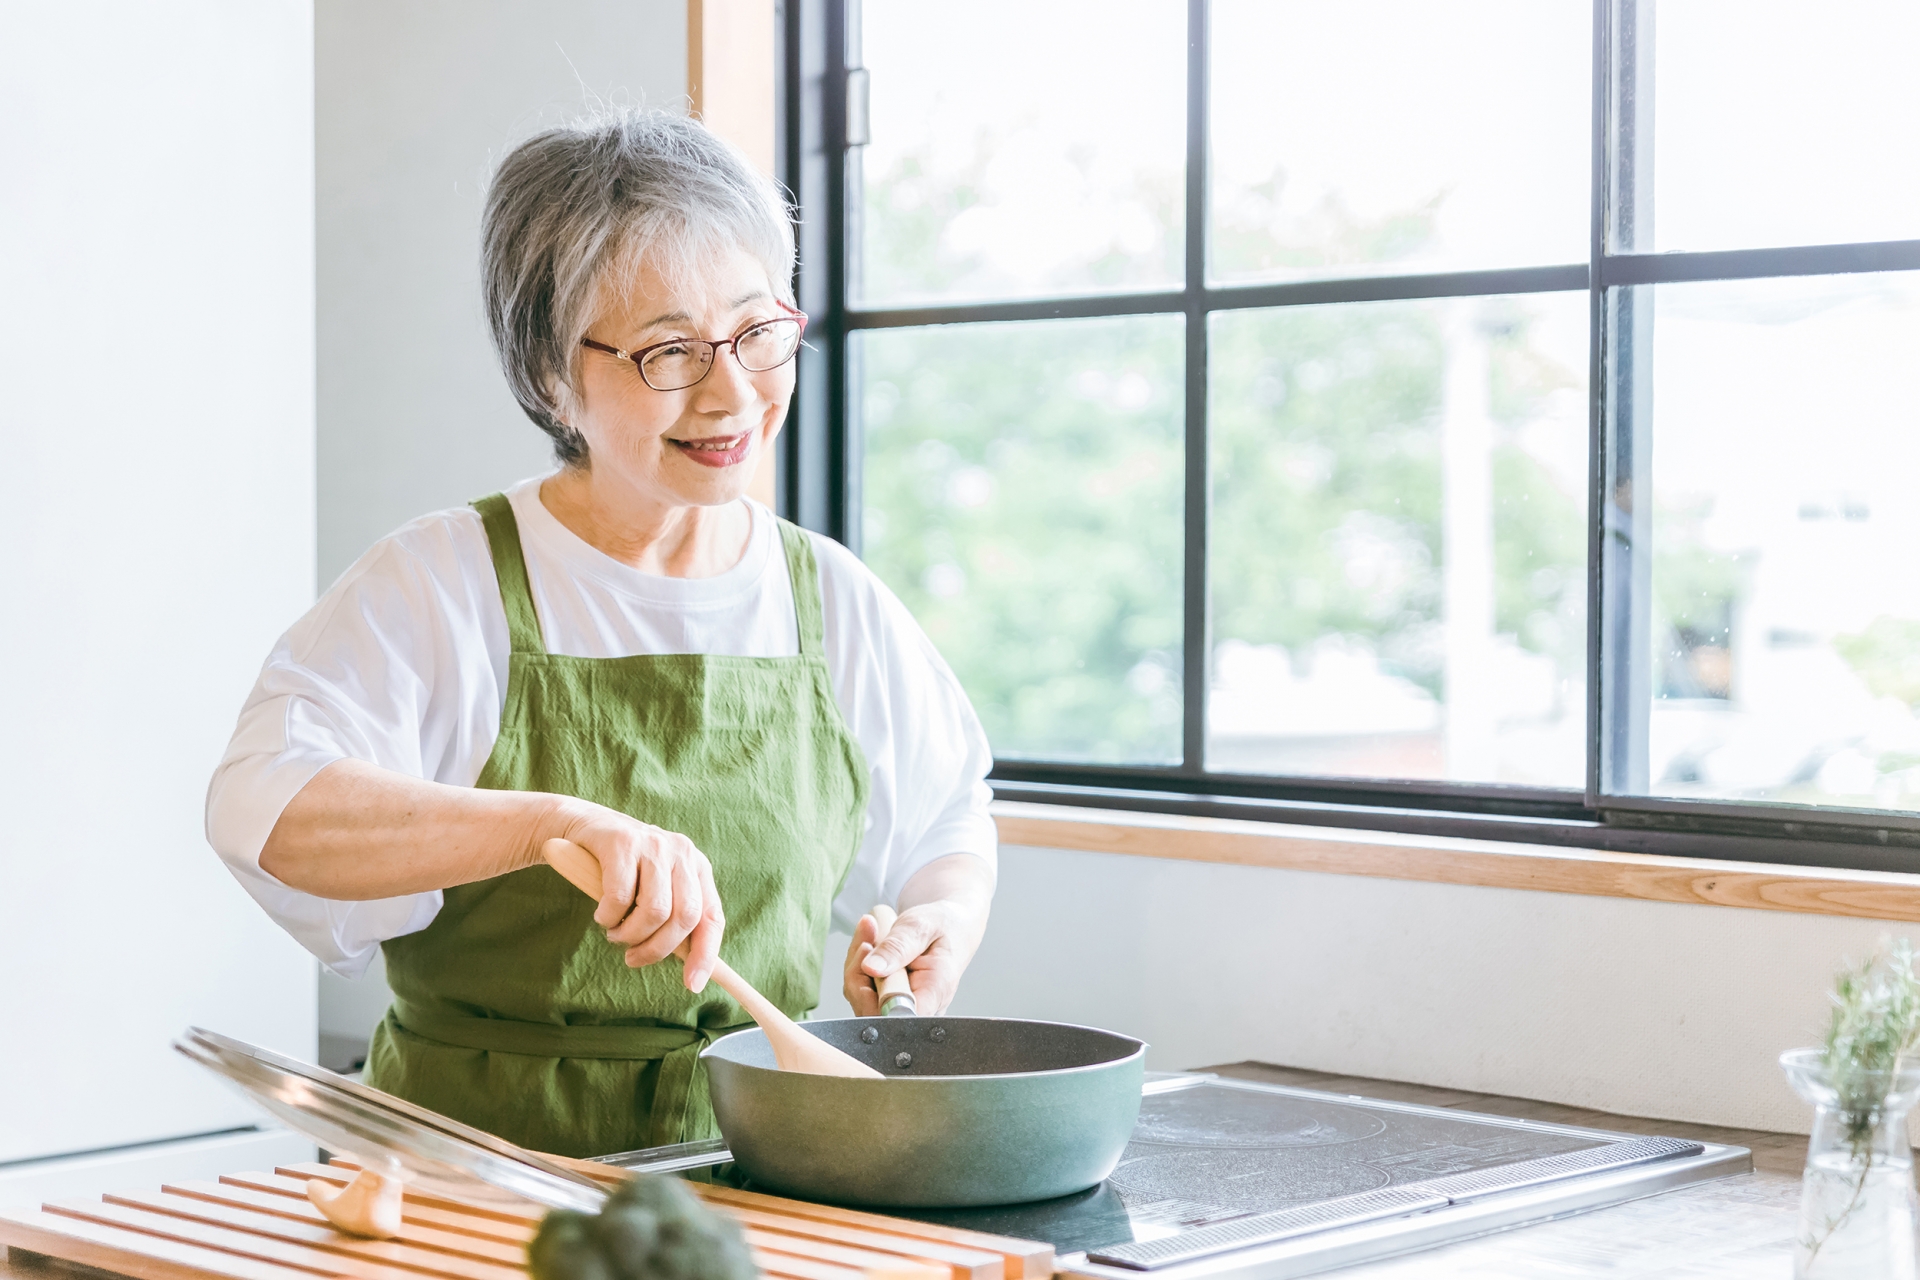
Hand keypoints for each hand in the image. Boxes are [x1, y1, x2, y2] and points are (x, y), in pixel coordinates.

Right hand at [554, 805, 723, 990]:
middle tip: (632, 958)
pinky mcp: (623, 843)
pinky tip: (602, 914)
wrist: (584, 827)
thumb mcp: (654, 890)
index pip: (712, 918)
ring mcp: (654, 845)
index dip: (705, 955)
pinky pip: (620, 898)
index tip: (693, 985)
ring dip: (629, 934)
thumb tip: (691, 970)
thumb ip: (672, 920)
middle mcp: (682, 854)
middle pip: (685, 917)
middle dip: (657, 949)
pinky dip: (608, 917)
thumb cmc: (623, 870)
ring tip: (614, 932)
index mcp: (697, 868)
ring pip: (654, 911)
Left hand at [843, 855, 992, 1015]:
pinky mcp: (889, 1000)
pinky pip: (862, 990)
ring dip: (856, 964)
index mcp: (935, 992)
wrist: (951, 924)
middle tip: (867, 939)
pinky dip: (858, 964)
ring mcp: (903, 1006)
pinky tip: (868, 942)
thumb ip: (897, 947)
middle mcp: (920, 1007)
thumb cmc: (944, 925)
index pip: (899, 1018)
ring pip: (862, 999)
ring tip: (870, 932)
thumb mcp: (921, 926)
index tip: (869, 966)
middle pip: (873, 1011)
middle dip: (858, 973)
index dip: (873, 1001)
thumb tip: (871, 968)